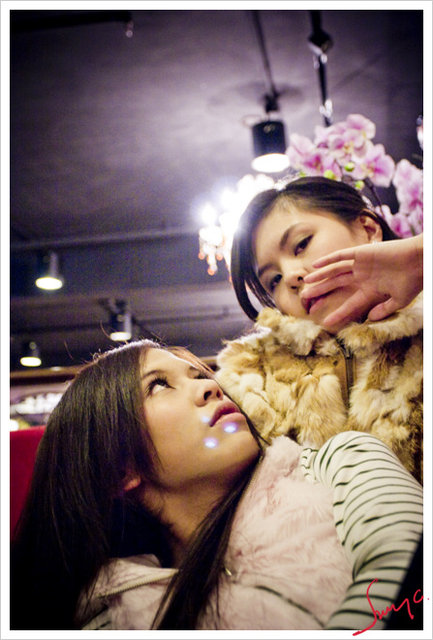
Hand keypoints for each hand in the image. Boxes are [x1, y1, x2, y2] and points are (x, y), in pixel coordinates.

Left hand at [302, 234, 422, 328]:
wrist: (420, 260)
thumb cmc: (413, 281)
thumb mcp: (399, 300)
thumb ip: (384, 309)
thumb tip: (368, 319)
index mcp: (371, 290)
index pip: (350, 304)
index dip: (338, 313)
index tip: (326, 322)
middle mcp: (363, 277)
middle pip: (336, 285)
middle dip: (321, 291)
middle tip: (305, 299)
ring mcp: (361, 264)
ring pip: (335, 271)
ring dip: (320, 276)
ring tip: (306, 283)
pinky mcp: (362, 252)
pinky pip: (341, 256)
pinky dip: (328, 260)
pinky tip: (316, 265)